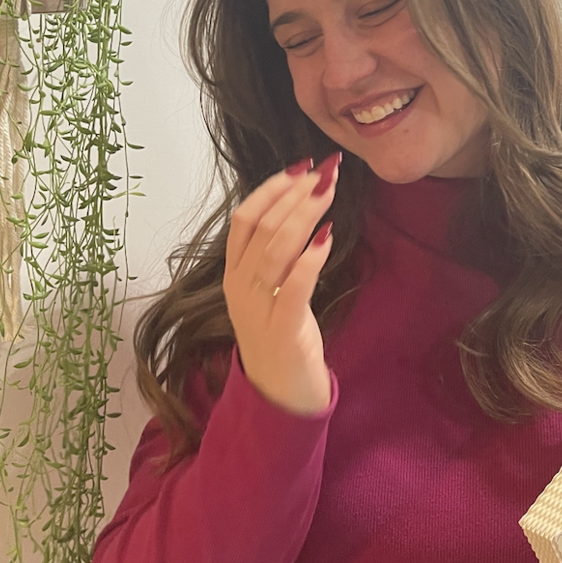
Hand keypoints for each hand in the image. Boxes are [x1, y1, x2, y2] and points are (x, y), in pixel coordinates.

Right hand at [223, 153, 339, 414]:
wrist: (281, 395)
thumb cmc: (282, 335)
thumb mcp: (271, 289)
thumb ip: (277, 254)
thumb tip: (300, 206)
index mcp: (234, 274)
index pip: (243, 219)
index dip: (270, 189)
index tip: (300, 167)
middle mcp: (239, 288)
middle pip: (263, 228)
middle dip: (295, 195)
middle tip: (324, 172)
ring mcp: (257, 310)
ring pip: (276, 250)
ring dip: (304, 215)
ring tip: (328, 191)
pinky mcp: (282, 330)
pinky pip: (294, 287)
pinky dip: (310, 259)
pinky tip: (327, 236)